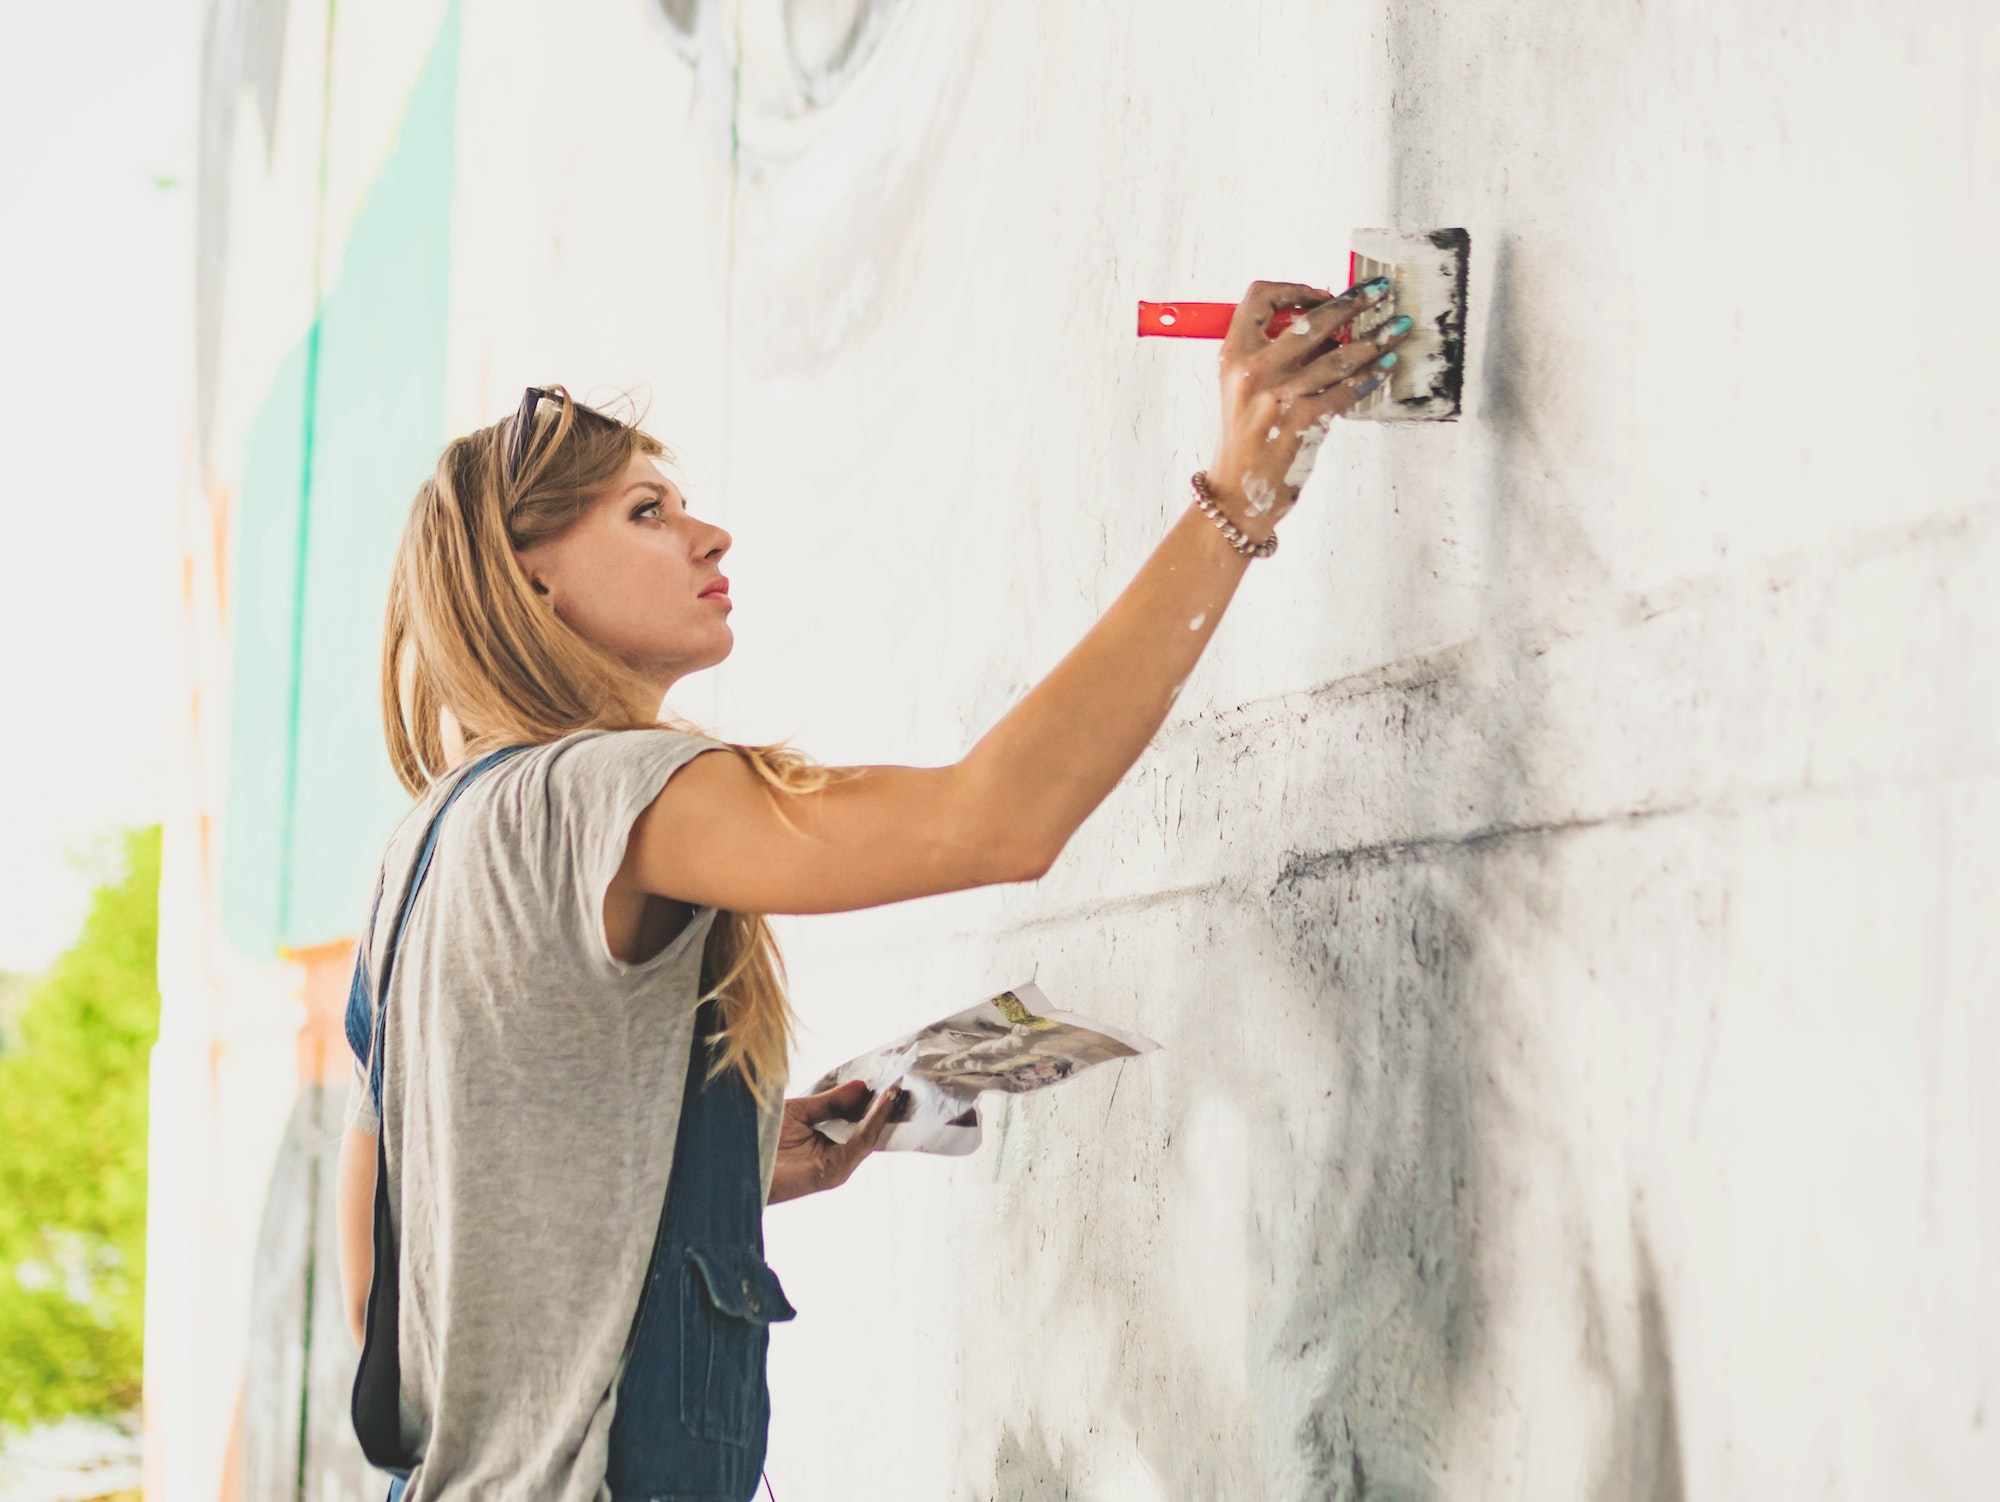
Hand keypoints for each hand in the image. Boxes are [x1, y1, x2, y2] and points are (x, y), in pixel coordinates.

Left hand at [768, 1078, 903, 1204]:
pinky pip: (860, 1144)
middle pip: (868, 1130)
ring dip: (883, 1112)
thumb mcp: (800, 1111)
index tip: (889, 1075)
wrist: (736, 1160)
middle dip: (885, 1105)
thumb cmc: (760, 1139)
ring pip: (869, 1136)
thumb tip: (862, 1087)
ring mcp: (836, 1167)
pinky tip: (879, 1102)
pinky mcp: (833, 1173)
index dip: (873, 1100)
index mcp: (827, 1145)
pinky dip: (872, 1122)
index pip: (858, 1121)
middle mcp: (835, 1158)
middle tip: (901, 1077)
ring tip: (895, 1087)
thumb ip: (831, 1102)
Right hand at [1206, 278, 1411, 533]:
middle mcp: (1254, 371)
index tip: (1322, 293)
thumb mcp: (1242, 387)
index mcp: (1233, 355)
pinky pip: (1348, 389)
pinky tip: (1385, 365)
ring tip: (1397, 328)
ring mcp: (1280, 396)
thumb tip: (1327, 323)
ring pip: (1339, 354)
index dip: (1295, 288)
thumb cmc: (1247, 436)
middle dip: (1354, 301)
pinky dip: (1371, 375)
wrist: (1239, 490)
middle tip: (1380, 291)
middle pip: (1312, 318)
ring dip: (1376, 338)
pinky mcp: (1305, 420)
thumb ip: (1273, 353)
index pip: (1260, 299)